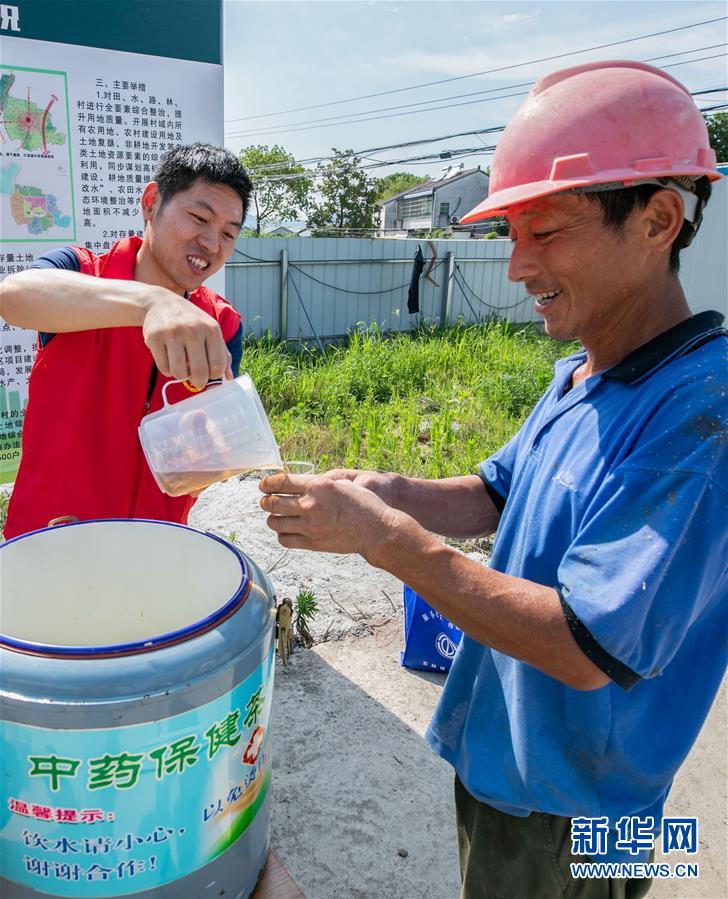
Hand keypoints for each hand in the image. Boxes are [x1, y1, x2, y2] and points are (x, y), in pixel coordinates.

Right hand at [141, 287, 231, 388]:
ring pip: (180, 373)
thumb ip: (223, 354)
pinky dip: (167, 369)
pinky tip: (169, 359)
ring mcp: (173, 334)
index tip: (209, 373)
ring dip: (181, 375)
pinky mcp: (154, 338)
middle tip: (196, 380)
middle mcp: (193, 330)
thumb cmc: (190, 320)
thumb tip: (229, 377)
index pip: (218, 365)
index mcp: (211, 329)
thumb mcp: (210, 330)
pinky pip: (164, 368)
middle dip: (199, 382)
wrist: (159, 303)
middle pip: (199, 372)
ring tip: (181, 366)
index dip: (214, 375)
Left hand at [259, 473, 400, 556]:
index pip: (280, 482)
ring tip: (276, 516)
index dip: (266, 483)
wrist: (376, 530)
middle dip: (265, 501)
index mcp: (318, 485)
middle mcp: (310, 504)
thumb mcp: (341, 483)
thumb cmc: (363, 504)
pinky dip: (281, 534)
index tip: (263, 485)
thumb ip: (319, 483)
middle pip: (272, 502)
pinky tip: (287, 530)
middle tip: (266, 501)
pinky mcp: (312, 542)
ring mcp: (310, 525)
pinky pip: (284, 539)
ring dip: (272, 518)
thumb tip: (298, 482)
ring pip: (275, 522)